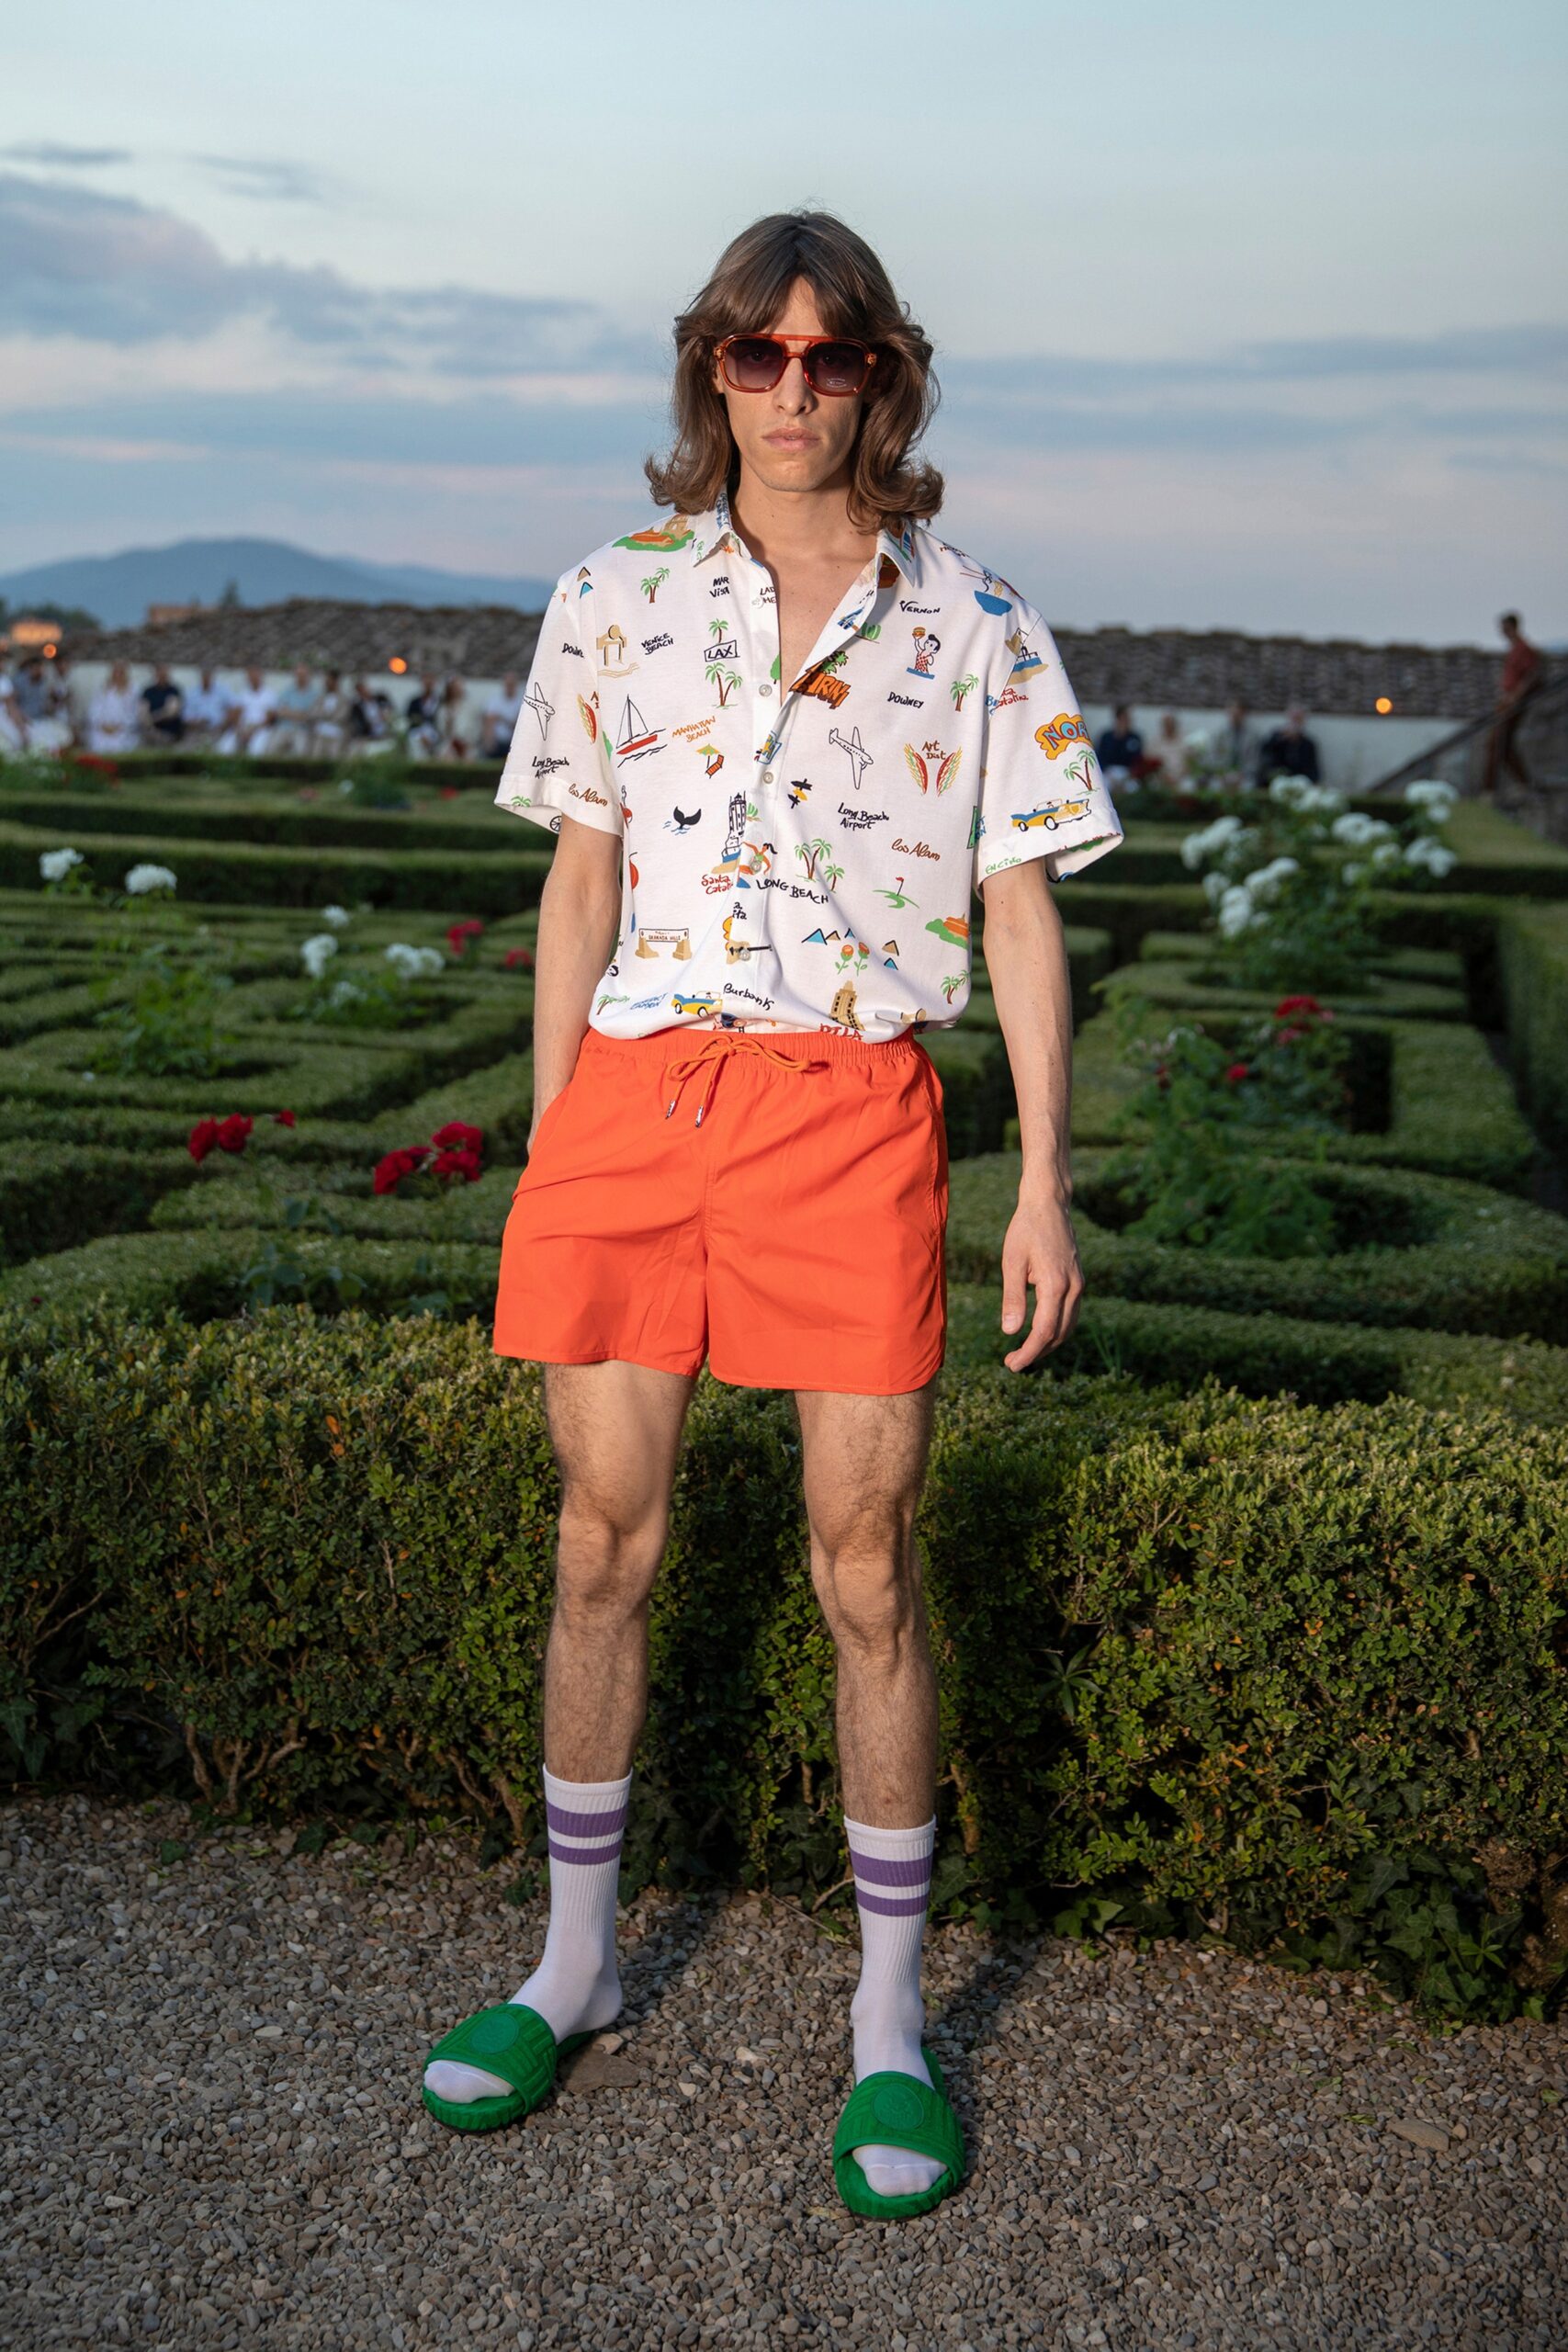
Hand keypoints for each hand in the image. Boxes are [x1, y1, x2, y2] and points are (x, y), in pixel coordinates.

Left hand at [998, 1192, 1082, 1371]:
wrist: (1049, 1204)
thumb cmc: (1026, 1229)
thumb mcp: (1012, 1261)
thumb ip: (1013, 1298)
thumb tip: (1010, 1332)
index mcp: (1056, 1284)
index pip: (1045, 1331)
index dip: (1029, 1352)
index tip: (1012, 1365)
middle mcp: (1073, 1288)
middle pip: (1059, 1334)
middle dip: (1036, 1353)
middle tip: (1011, 1362)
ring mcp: (1079, 1284)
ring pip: (1068, 1327)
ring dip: (1047, 1344)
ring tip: (1022, 1351)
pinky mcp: (1078, 1281)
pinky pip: (1070, 1314)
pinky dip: (1056, 1329)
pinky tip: (1038, 1332)